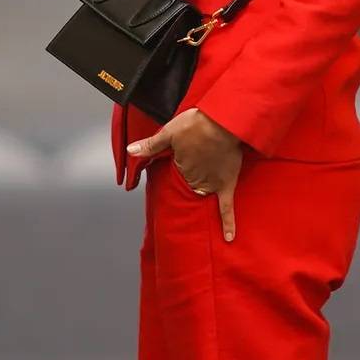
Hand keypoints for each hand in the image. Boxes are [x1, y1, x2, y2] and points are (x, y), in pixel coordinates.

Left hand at [127, 107, 244, 240]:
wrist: (222, 122)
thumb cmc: (196, 124)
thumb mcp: (169, 131)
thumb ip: (151, 144)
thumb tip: (130, 151)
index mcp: (180, 166)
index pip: (176, 172)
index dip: (179, 166)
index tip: (180, 163)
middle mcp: (195, 178)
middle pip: (191, 184)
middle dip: (191, 180)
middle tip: (196, 171)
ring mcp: (211, 183)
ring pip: (204, 195)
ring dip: (203, 199)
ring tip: (202, 205)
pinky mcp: (226, 185)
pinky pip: (227, 208)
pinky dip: (228, 223)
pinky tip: (229, 237)